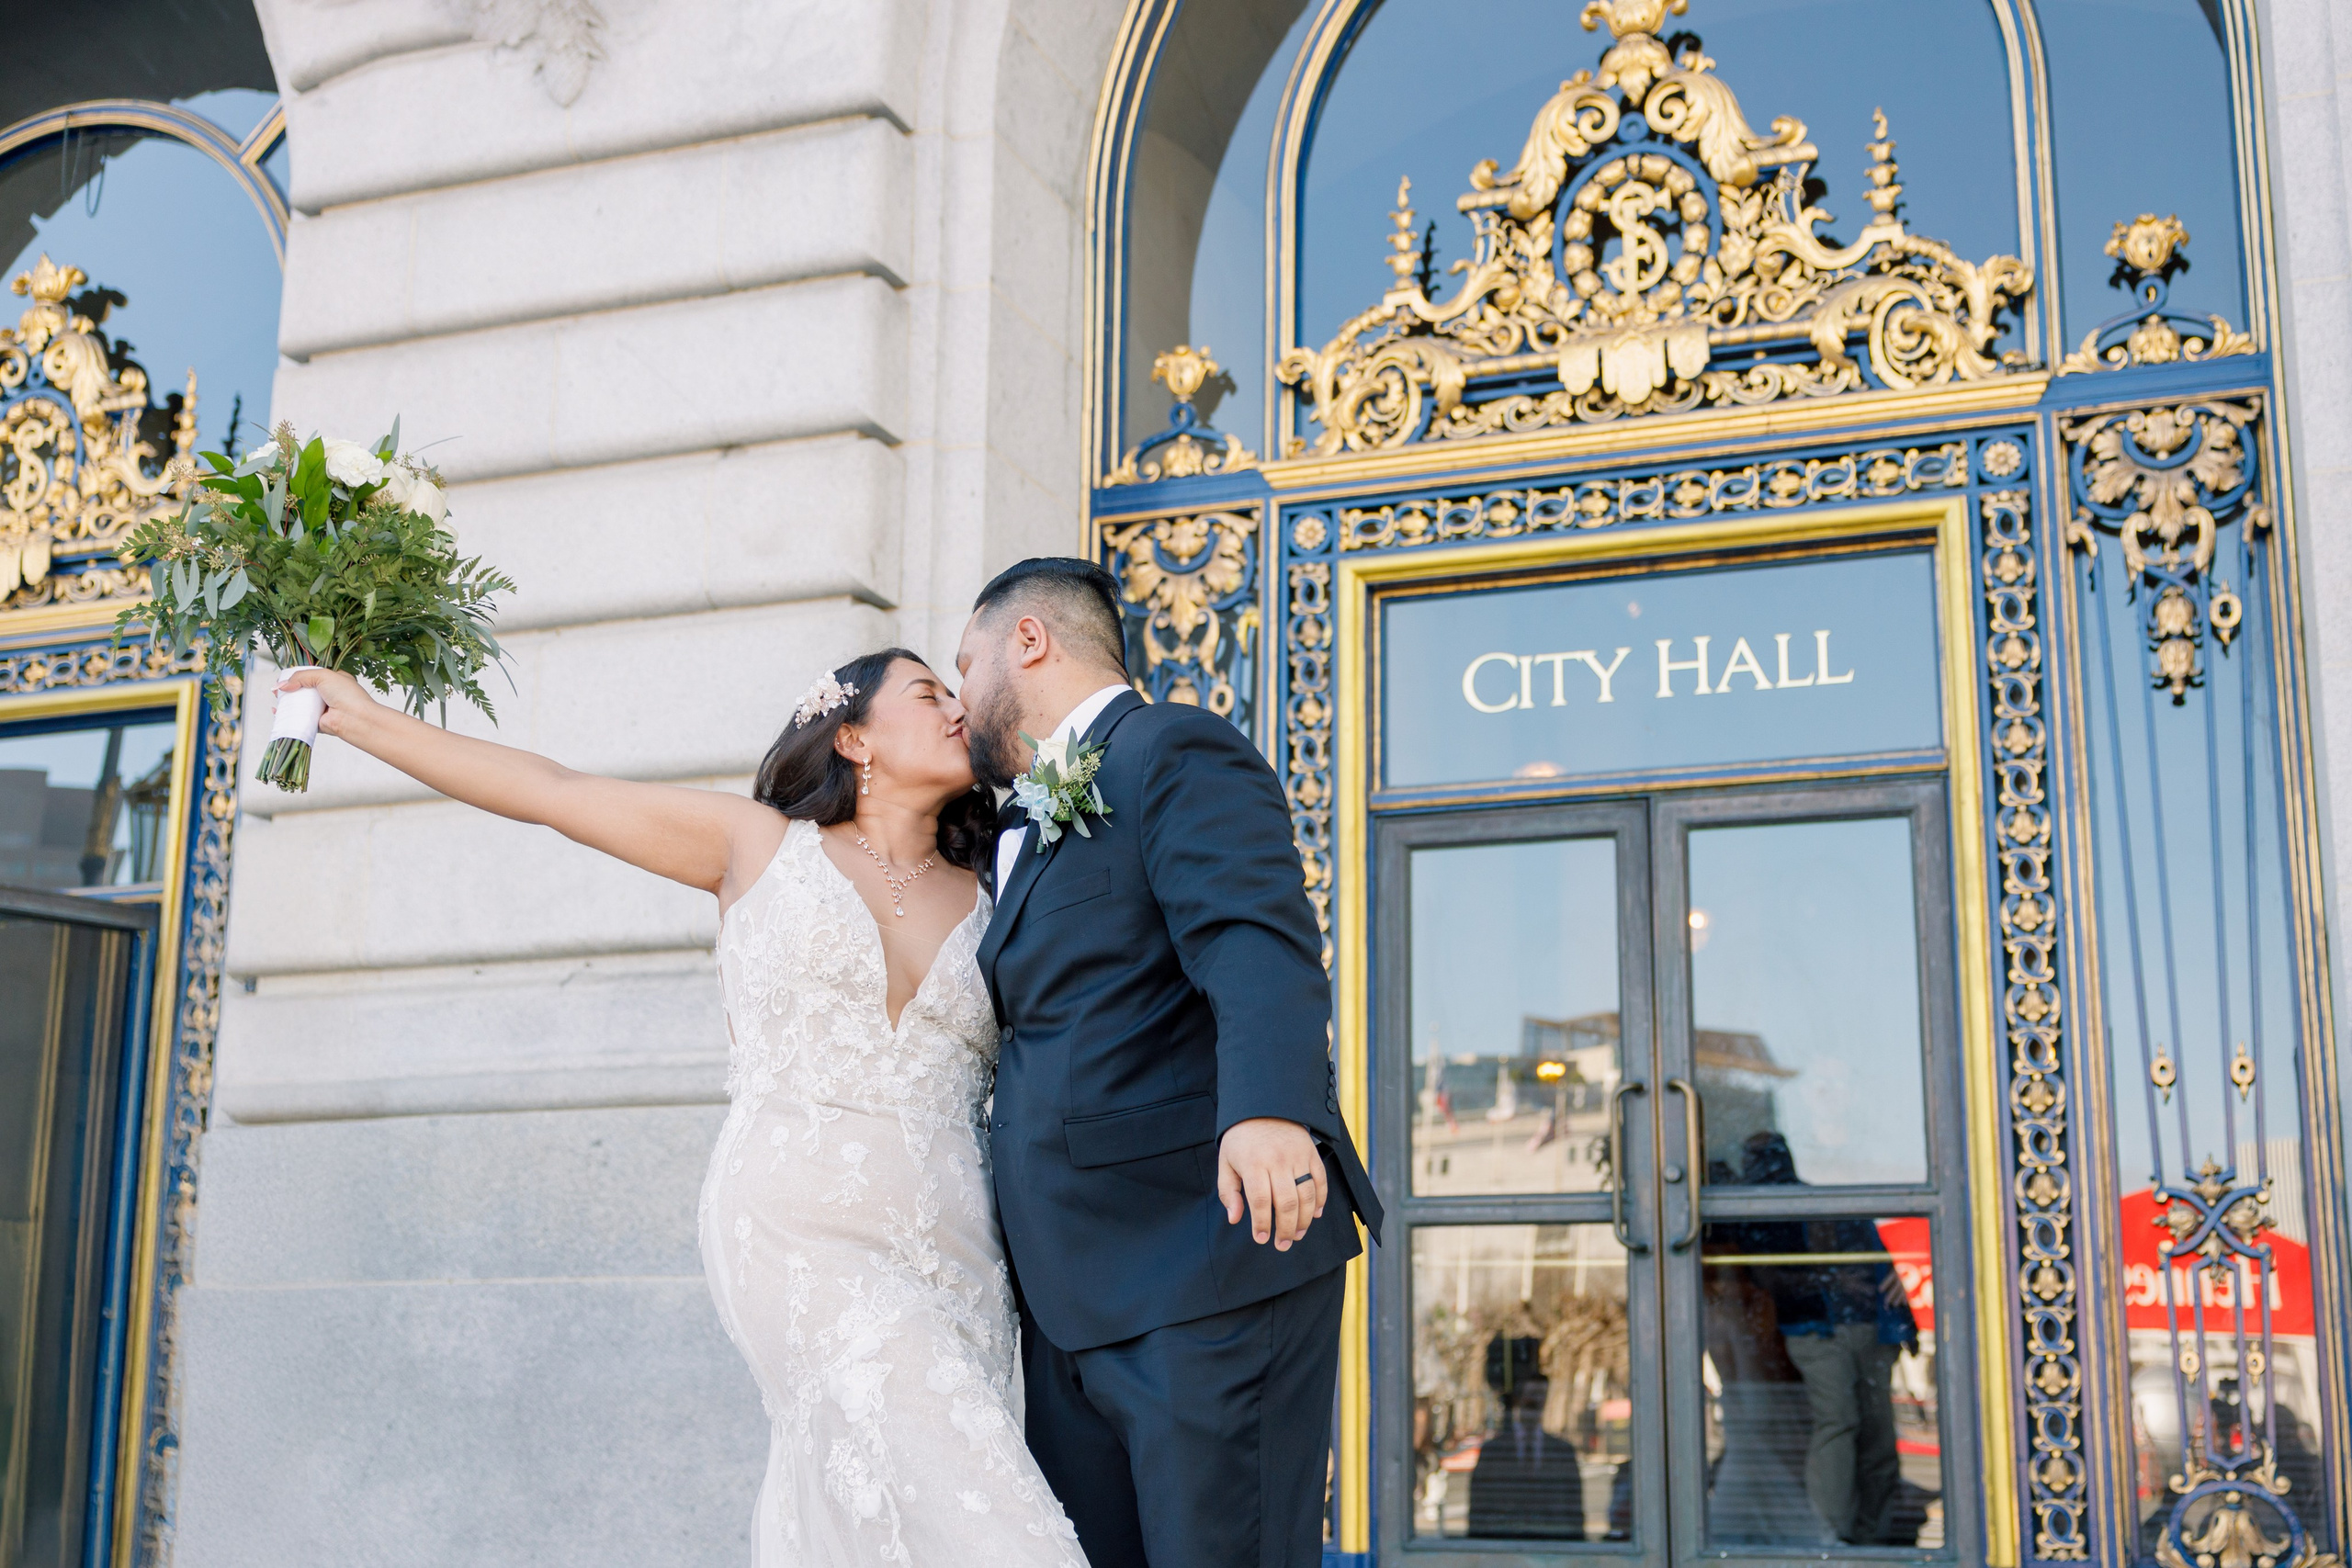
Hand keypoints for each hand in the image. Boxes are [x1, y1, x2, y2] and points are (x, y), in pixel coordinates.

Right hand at [276, 666, 375, 737]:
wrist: (355, 719)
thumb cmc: (347, 695)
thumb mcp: (323, 676)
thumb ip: (301, 676)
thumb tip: (282, 685)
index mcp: (333, 680)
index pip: (311, 676)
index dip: (297, 676)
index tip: (284, 678)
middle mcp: (328, 694)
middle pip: (304, 690)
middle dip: (290, 690)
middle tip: (277, 690)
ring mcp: (322, 708)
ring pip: (300, 705)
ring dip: (287, 702)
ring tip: (276, 698)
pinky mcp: (317, 722)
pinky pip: (300, 718)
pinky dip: (289, 716)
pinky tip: (278, 712)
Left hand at [1218, 1117, 1326, 1249]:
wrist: (1265, 1105)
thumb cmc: (1242, 1139)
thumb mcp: (1226, 1161)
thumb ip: (1228, 1191)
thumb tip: (1235, 1219)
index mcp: (1253, 1163)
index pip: (1260, 1201)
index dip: (1262, 1224)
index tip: (1262, 1239)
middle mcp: (1277, 1160)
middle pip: (1286, 1202)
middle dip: (1285, 1229)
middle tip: (1282, 1244)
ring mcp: (1297, 1156)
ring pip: (1306, 1195)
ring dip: (1304, 1220)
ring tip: (1297, 1235)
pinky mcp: (1311, 1153)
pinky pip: (1320, 1181)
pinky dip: (1320, 1200)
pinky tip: (1314, 1215)